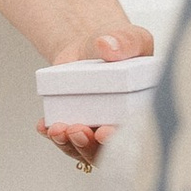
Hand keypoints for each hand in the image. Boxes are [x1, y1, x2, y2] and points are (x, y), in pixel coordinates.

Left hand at [36, 21, 151, 172]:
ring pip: (85, 151)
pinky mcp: (78, 125)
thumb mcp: (131, 37)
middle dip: (91, 147)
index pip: (138, 137)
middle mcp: (122, 127)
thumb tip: (107, 45)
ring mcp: (99, 130)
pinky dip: (53, 135)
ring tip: (58, 129)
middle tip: (78, 131)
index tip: (105, 132)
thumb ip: (126, 42)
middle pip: (110, 152)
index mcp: (145, 112)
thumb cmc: (121, 46)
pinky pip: (66, 139)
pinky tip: (45, 126)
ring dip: (70, 145)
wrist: (96, 45)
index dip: (124, 142)